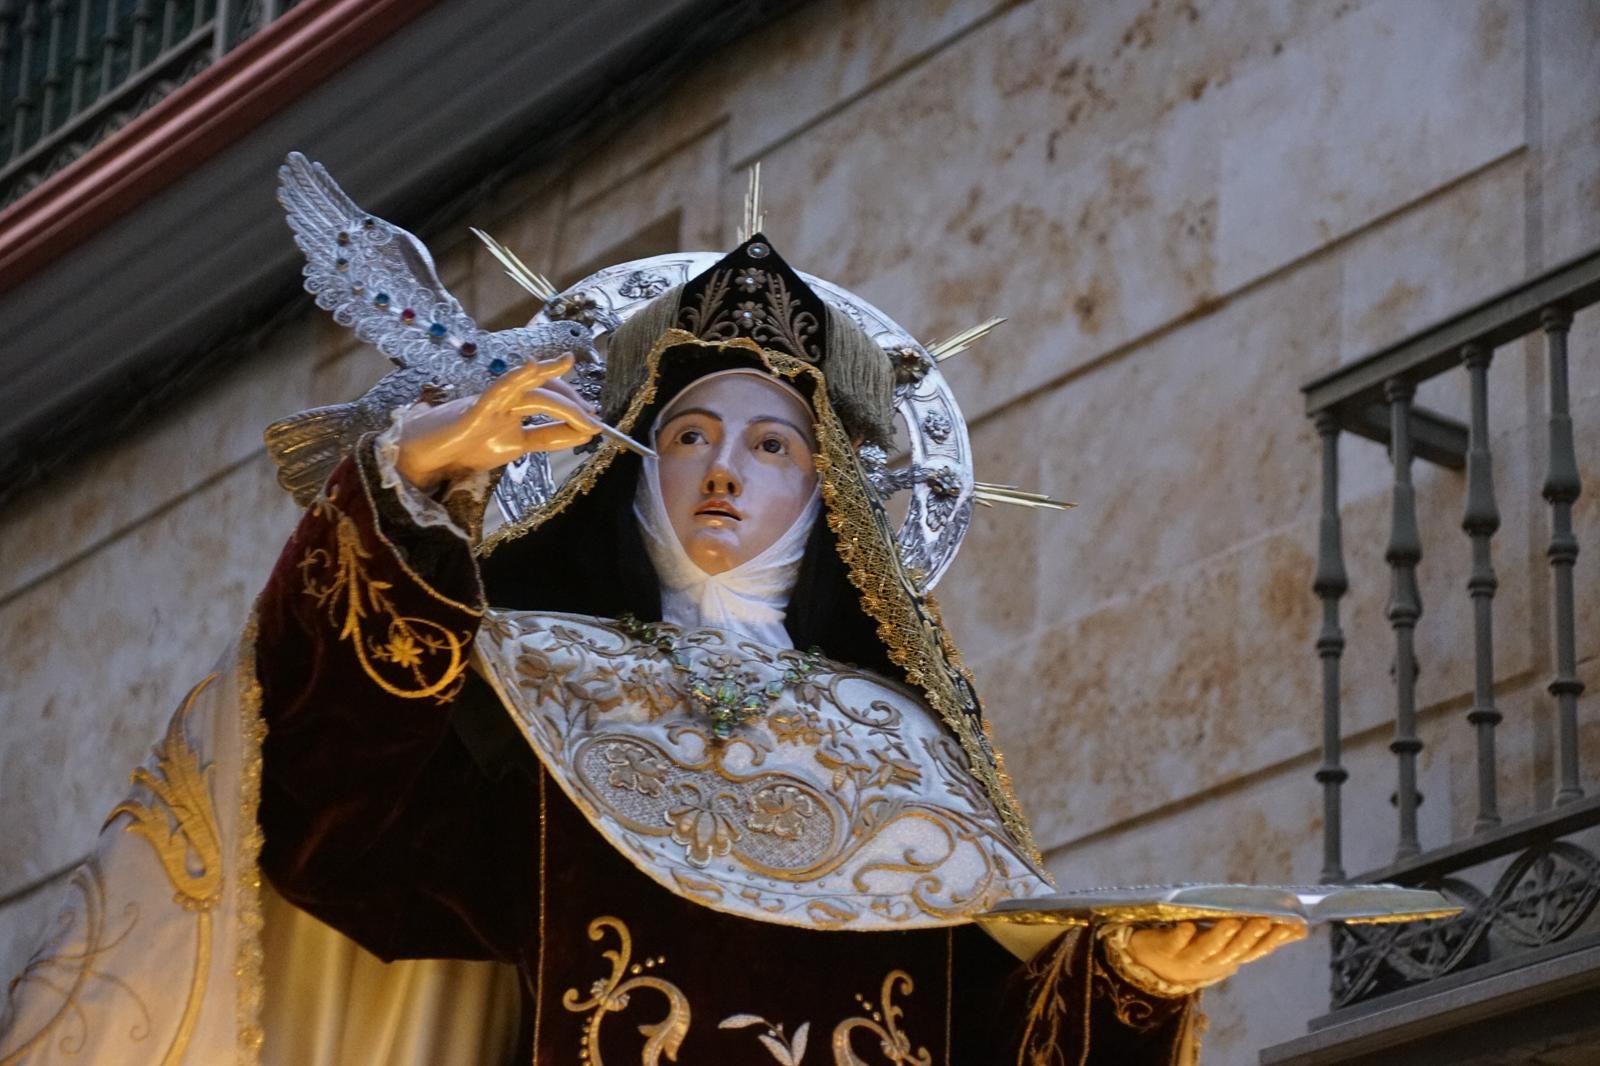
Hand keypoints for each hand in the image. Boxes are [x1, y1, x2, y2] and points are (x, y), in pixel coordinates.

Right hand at [394, 354, 599, 490]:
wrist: (416, 458)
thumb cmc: (458, 451)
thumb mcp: (508, 450)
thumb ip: (537, 440)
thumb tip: (574, 435)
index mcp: (511, 410)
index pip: (549, 403)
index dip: (574, 411)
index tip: (596, 424)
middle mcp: (503, 402)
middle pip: (544, 392)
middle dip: (573, 405)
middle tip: (594, 422)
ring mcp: (489, 406)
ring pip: (530, 392)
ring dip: (562, 403)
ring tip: (586, 418)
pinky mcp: (473, 412)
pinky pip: (498, 390)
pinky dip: (517, 377)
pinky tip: (534, 367)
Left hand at [1123, 918, 1305, 986]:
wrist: (1152, 965)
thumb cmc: (1198, 950)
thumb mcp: (1230, 945)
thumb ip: (1260, 936)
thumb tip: (1300, 928)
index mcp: (1230, 958)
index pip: (1256, 950)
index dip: (1276, 940)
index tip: (1294, 925)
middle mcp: (1212, 961)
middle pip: (1234, 950)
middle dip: (1251, 937)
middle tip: (1266, 921)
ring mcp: (1188, 956)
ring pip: (1208, 949)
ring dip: (1221, 937)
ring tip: (1233, 922)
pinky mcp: (1165, 948)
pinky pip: (1174, 943)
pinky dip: (1181, 936)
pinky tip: (1187, 926)